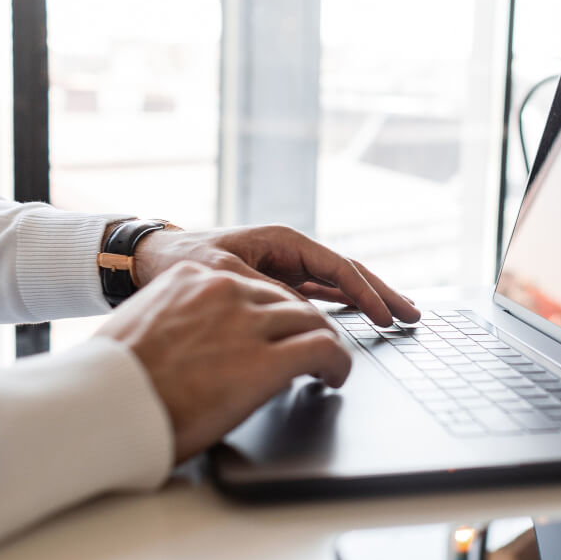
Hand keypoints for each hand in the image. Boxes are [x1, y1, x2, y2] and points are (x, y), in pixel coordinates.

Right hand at [95, 261, 351, 461]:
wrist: (101, 405)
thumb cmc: (112, 382)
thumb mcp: (146, 328)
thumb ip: (181, 324)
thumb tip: (197, 344)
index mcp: (190, 280)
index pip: (252, 288)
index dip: (272, 315)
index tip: (278, 332)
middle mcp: (224, 291)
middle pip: (289, 301)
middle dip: (305, 327)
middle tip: (314, 351)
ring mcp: (248, 323)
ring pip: (313, 320)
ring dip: (325, 344)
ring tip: (327, 366)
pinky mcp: (268, 360)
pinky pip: (324, 348)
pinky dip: (338, 362)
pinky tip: (334, 377)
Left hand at [131, 224, 420, 325]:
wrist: (148, 261)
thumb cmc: (179, 261)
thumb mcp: (223, 276)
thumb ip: (267, 293)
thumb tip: (305, 316)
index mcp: (282, 240)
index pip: (337, 267)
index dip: (365, 293)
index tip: (384, 317)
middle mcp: (289, 252)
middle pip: (348, 274)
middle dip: (381, 294)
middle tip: (412, 316)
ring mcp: (286, 269)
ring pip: (338, 286)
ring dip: (369, 301)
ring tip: (399, 317)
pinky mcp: (278, 285)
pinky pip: (321, 296)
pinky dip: (345, 307)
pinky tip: (365, 318)